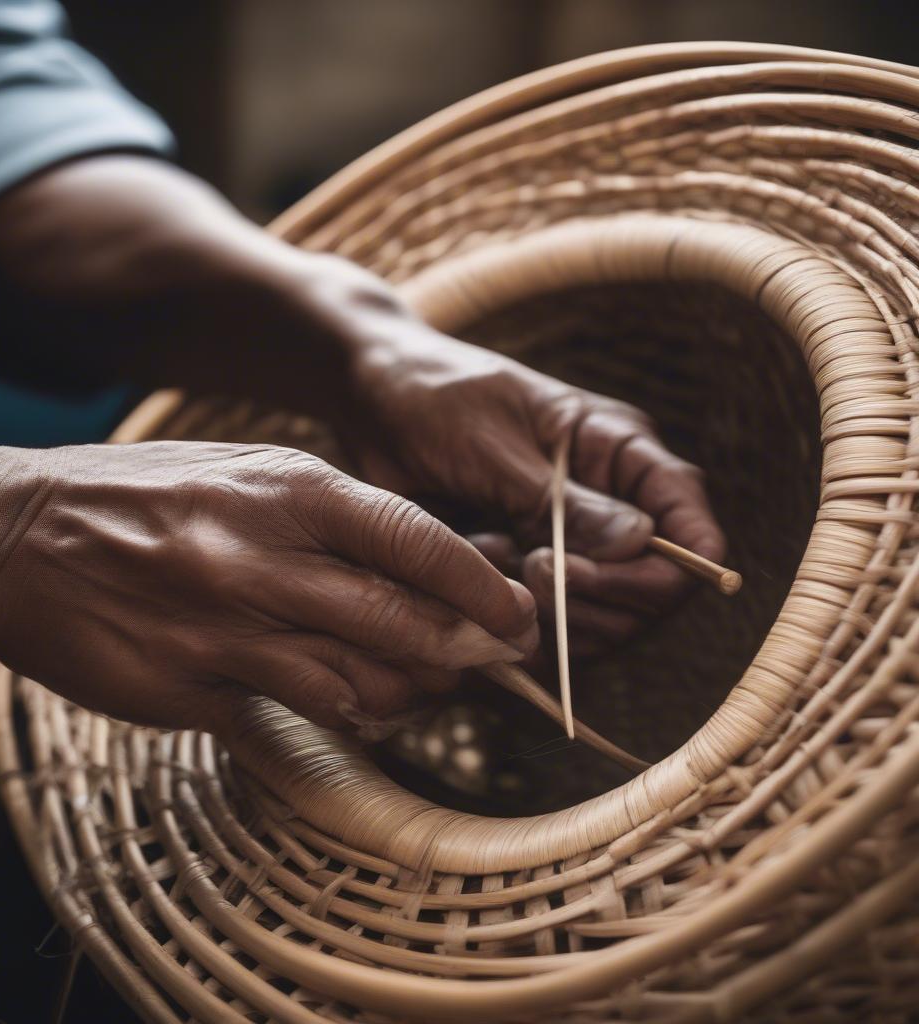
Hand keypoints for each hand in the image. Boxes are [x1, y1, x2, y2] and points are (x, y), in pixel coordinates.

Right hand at [0, 443, 535, 730]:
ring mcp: (221, 631)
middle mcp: (258, 559)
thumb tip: (426, 566)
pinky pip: (294, 717)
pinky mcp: (187, 689)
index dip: (480, 585)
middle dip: (470, 649)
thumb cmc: (149, 496)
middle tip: (500, 659)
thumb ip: (333, 519)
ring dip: (409, 691)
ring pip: (357, 684)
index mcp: (283, 490)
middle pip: (401, 623)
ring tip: (424, 682)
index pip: (414, 539)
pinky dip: (339, 714)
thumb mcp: (246, 473)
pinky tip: (348, 700)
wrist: (18, 536)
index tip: (520, 613)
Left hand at [342, 325, 725, 653]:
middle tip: (525, 569)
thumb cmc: (433, 396)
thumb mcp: (493, 443)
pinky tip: (475, 574)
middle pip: (652, 593)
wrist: (369, 402)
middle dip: (594, 600)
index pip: (691, 527)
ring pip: (603, 622)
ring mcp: (569, 546)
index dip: (665, 570)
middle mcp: (608, 505)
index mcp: (619, 453)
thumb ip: (559, 500)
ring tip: (488, 555)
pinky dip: (513, 622)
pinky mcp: (526, 577)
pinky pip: (547, 629)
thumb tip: (639, 543)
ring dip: (548, 613)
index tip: (584, 576)